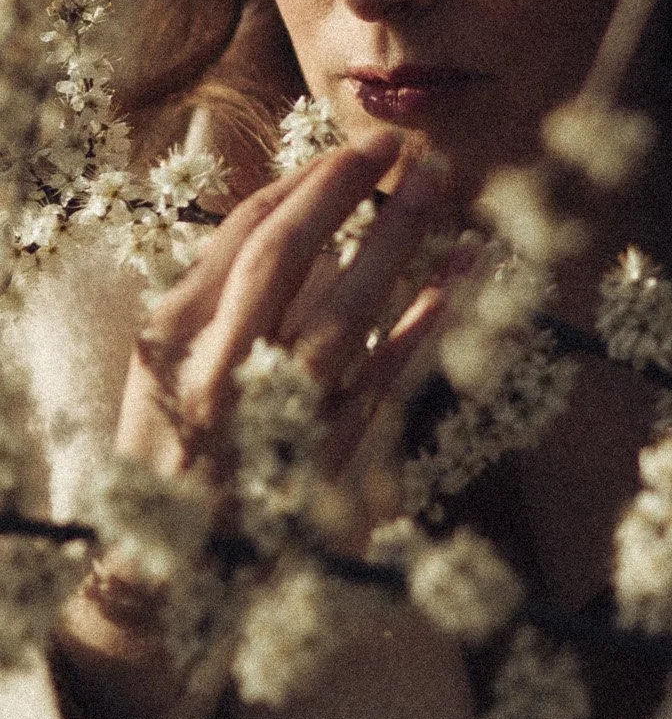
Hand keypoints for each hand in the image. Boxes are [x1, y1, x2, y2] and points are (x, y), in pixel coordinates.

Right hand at [54, 129, 448, 718]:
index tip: (355, 150)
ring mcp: (283, 414)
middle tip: (403, 148)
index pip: (247, 239)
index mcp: (178, 339)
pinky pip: (391, 375)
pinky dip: (429, 320)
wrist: (176, 570)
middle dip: (348, 194)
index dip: (307, 185)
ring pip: (350, 310)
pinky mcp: (332, 453)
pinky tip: (463, 273)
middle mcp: (226, 372)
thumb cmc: (169, 448)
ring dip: (399, 242)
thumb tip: (294, 219)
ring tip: (443, 188)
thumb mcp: (161, 362)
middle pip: (292, 260)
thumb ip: (217, 291)